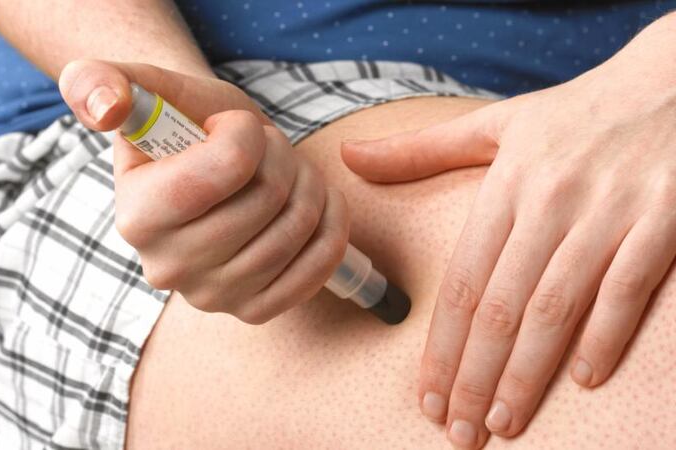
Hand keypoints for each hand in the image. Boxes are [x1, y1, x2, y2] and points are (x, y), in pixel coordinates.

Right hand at [60, 60, 348, 323]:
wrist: (213, 165)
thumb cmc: (187, 125)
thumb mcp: (145, 89)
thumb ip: (98, 82)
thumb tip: (106, 107)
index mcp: (137, 217)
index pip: (227, 167)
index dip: (247, 133)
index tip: (232, 126)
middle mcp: (169, 268)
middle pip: (269, 197)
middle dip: (281, 154)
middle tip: (264, 147)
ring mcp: (213, 296)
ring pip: (298, 226)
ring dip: (309, 182)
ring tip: (285, 171)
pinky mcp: (254, 310)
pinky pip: (318, 266)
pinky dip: (332, 223)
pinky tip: (315, 201)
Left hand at [342, 15, 675, 447]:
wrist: (667, 79)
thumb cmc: (573, 111)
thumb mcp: (492, 124)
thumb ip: (418, 150)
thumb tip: (348, 159)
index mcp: (506, 187)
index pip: (461, 283)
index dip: (441, 347)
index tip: (428, 396)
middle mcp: (550, 203)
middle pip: (499, 307)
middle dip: (475, 377)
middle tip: (459, 431)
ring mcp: (608, 212)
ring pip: (555, 307)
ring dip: (528, 372)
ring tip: (504, 421)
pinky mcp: (663, 217)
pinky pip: (628, 286)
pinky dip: (606, 334)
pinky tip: (584, 380)